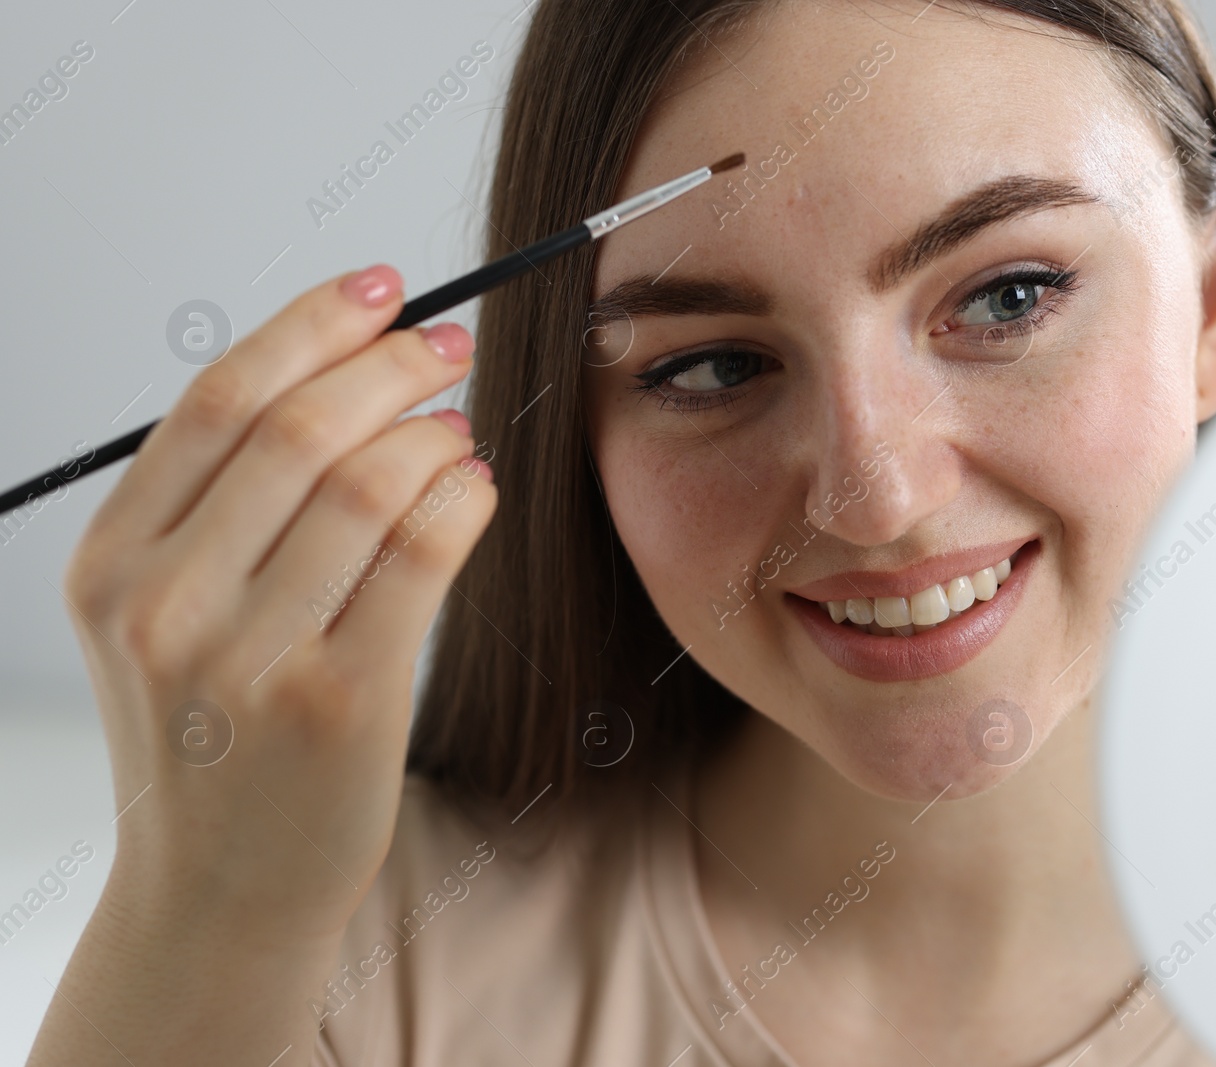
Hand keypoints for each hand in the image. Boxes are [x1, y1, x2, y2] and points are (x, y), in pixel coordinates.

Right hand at [61, 264, 495, 944]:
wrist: (220, 892)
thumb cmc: (210, 744)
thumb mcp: (166, 622)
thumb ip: (220, 512)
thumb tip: (343, 379)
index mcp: (111, 565)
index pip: (218, 403)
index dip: (311, 326)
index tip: (380, 289)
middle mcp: (165, 606)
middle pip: (297, 431)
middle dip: (389, 366)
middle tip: (446, 349)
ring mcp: (250, 660)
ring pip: (366, 487)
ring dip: (431, 434)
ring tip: (459, 425)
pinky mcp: (339, 702)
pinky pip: (419, 557)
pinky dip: (461, 499)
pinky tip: (475, 485)